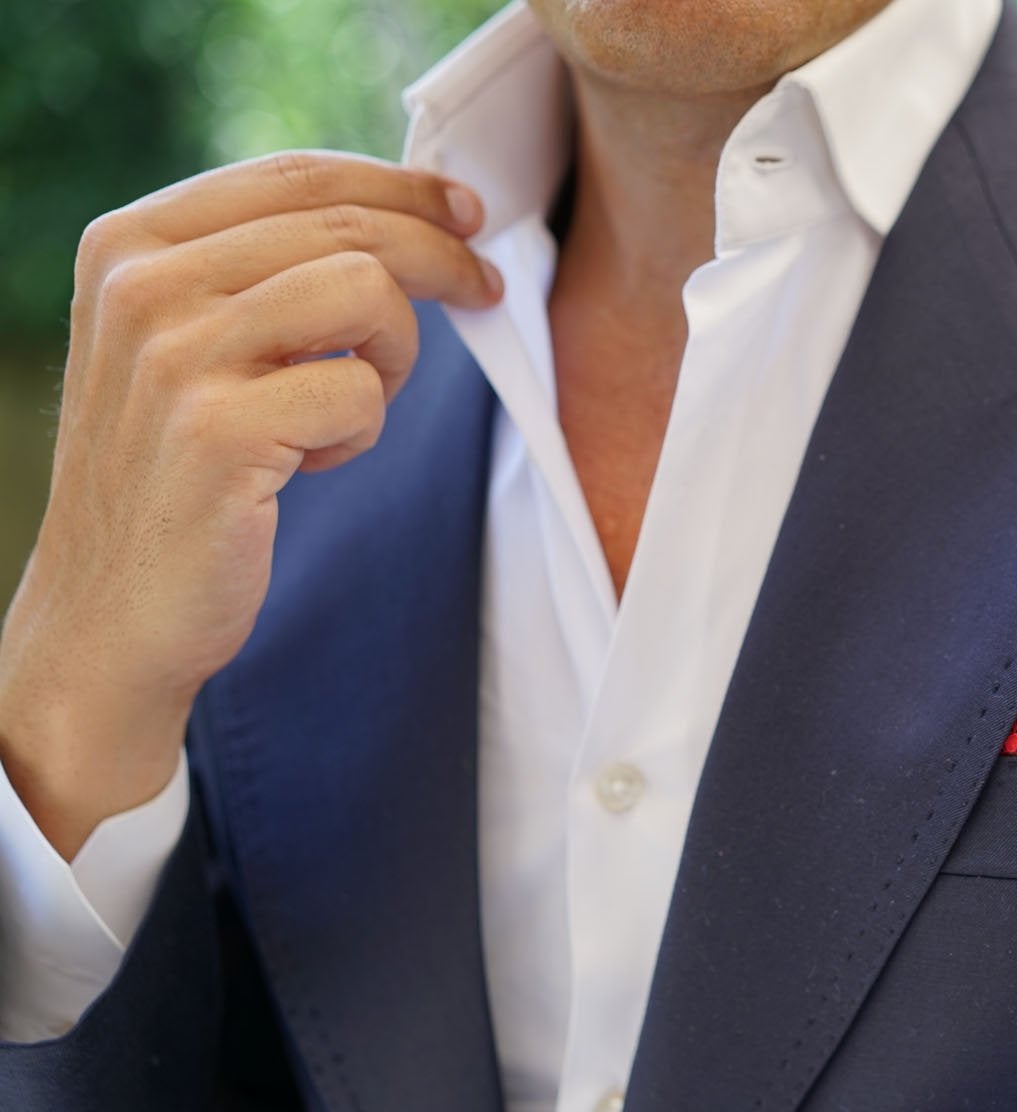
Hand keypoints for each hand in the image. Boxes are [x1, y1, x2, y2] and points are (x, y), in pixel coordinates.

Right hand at [0, 151, 501, 858]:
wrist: (110, 614)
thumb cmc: (180, 476)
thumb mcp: (193, 346)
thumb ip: (262, 272)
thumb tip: (408, 214)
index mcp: (130, 243)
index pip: (295, 174)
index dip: (399, 185)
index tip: (466, 210)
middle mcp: (142, 284)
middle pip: (345, 224)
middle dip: (441, 255)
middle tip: (487, 290)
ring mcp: (174, 355)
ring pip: (365, 291)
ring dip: (394, 355)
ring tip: (349, 410)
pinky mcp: (219, 430)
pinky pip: (361, 391)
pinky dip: (361, 432)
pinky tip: (309, 465)